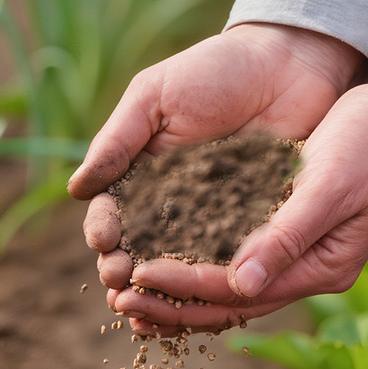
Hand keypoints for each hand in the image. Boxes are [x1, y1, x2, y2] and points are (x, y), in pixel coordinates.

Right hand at [70, 22, 365, 304]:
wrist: (290, 62)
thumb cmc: (217, 69)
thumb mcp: (156, 95)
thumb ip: (119, 140)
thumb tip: (76, 188)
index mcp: (140, 173)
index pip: (113, 212)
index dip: (105, 231)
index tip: (103, 244)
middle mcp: (171, 204)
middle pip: (141, 249)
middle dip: (126, 271)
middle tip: (121, 286)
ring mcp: (213, 219)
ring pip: (181, 265)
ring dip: (163, 290)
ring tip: (152, 307)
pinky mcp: (254, 227)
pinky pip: (230, 262)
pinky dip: (215, 285)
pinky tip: (204, 303)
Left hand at [108, 78, 367, 334]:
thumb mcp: (329, 187)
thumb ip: (286, 237)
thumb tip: (239, 285)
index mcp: (321, 269)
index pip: (241, 291)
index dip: (187, 286)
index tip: (140, 274)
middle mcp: (304, 271)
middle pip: (228, 302)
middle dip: (172, 304)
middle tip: (119, 303)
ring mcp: (295, 254)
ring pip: (225, 287)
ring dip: (177, 293)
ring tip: (127, 293)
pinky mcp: (282, 229)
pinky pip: (231, 258)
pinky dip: (194, 264)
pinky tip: (157, 258)